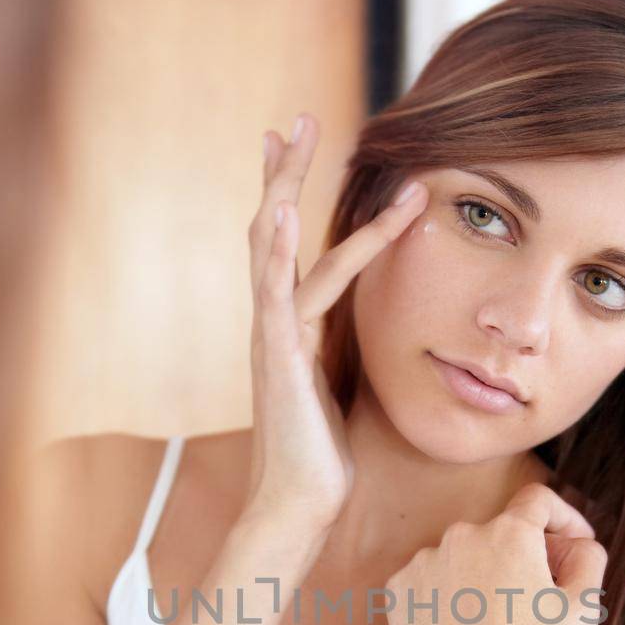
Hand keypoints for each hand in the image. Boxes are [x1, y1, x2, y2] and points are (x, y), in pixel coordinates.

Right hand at [243, 112, 427, 536]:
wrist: (297, 507)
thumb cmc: (319, 459)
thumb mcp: (334, 393)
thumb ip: (334, 357)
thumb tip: (352, 342)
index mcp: (288, 327)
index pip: (285, 246)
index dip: (288, 191)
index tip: (289, 144)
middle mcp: (273, 323)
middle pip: (272, 229)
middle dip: (284, 172)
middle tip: (298, 118)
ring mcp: (273, 337)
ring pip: (276, 246)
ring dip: (290, 186)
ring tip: (302, 134)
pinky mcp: (282, 359)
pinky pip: (283, 296)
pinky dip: (283, 253)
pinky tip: (288, 212)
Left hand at [384, 482, 607, 624]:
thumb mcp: (583, 609)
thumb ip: (589, 557)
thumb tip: (577, 540)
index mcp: (509, 533)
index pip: (538, 501)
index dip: (563, 517)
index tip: (570, 543)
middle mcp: (461, 535)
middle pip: (501, 532)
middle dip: (523, 557)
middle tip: (536, 602)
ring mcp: (423, 561)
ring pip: (465, 558)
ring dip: (483, 578)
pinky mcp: (398, 589)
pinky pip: (433, 581)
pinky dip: (449, 598)